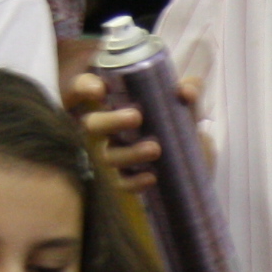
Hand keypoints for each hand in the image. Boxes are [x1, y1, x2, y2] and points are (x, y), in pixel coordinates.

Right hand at [66, 69, 202, 194]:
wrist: (191, 161)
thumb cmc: (174, 121)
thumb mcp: (182, 105)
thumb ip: (187, 91)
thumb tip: (186, 91)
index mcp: (108, 103)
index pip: (80, 90)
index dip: (82, 88)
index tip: (100, 89)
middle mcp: (103, 129)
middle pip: (91, 125)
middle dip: (110, 121)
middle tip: (136, 117)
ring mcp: (111, 155)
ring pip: (108, 156)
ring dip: (129, 153)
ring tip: (155, 149)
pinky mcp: (122, 180)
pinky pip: (121, 183)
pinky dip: (135, 182)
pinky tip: (152, 177)